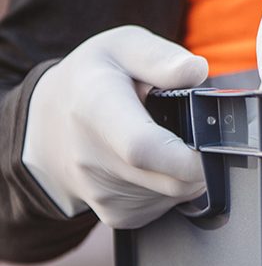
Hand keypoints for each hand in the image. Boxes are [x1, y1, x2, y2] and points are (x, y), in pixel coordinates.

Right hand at [21, 26, 207, 228]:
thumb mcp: (120, 49)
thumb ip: (160, 58)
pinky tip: (156, 162)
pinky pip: (166, 205)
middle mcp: (94, 159)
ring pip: (178, 194)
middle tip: (191, 132)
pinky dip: (173, 185)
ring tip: (164, 140)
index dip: (187, 156)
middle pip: (174, 179)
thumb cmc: (91, 82)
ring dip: (186, 170)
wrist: (48, 128)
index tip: (210, 147)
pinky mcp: (117, 216)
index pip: (143, 147)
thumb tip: (196, 70)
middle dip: (200, 159)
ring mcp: (104, 194)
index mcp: (95, 109)